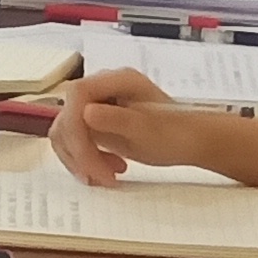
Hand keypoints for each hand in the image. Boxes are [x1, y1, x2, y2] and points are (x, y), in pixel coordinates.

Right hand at [47, 66, 222, 186]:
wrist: (192, 141)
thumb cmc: (178, 133)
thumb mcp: (150, 129)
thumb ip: (118, 119)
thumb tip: (86, 113)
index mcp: (117, 80)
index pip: (78, 94)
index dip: (75, 127)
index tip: (88, 159)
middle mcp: (101, 88)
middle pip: (68, 116)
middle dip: (80, 151)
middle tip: (101, 177)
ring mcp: (95, 103)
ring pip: (65, 131)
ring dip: (79, 159)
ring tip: (105, 176)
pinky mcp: (92, 121)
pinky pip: (73, 140)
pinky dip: (82, 159)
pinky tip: (105, 170)